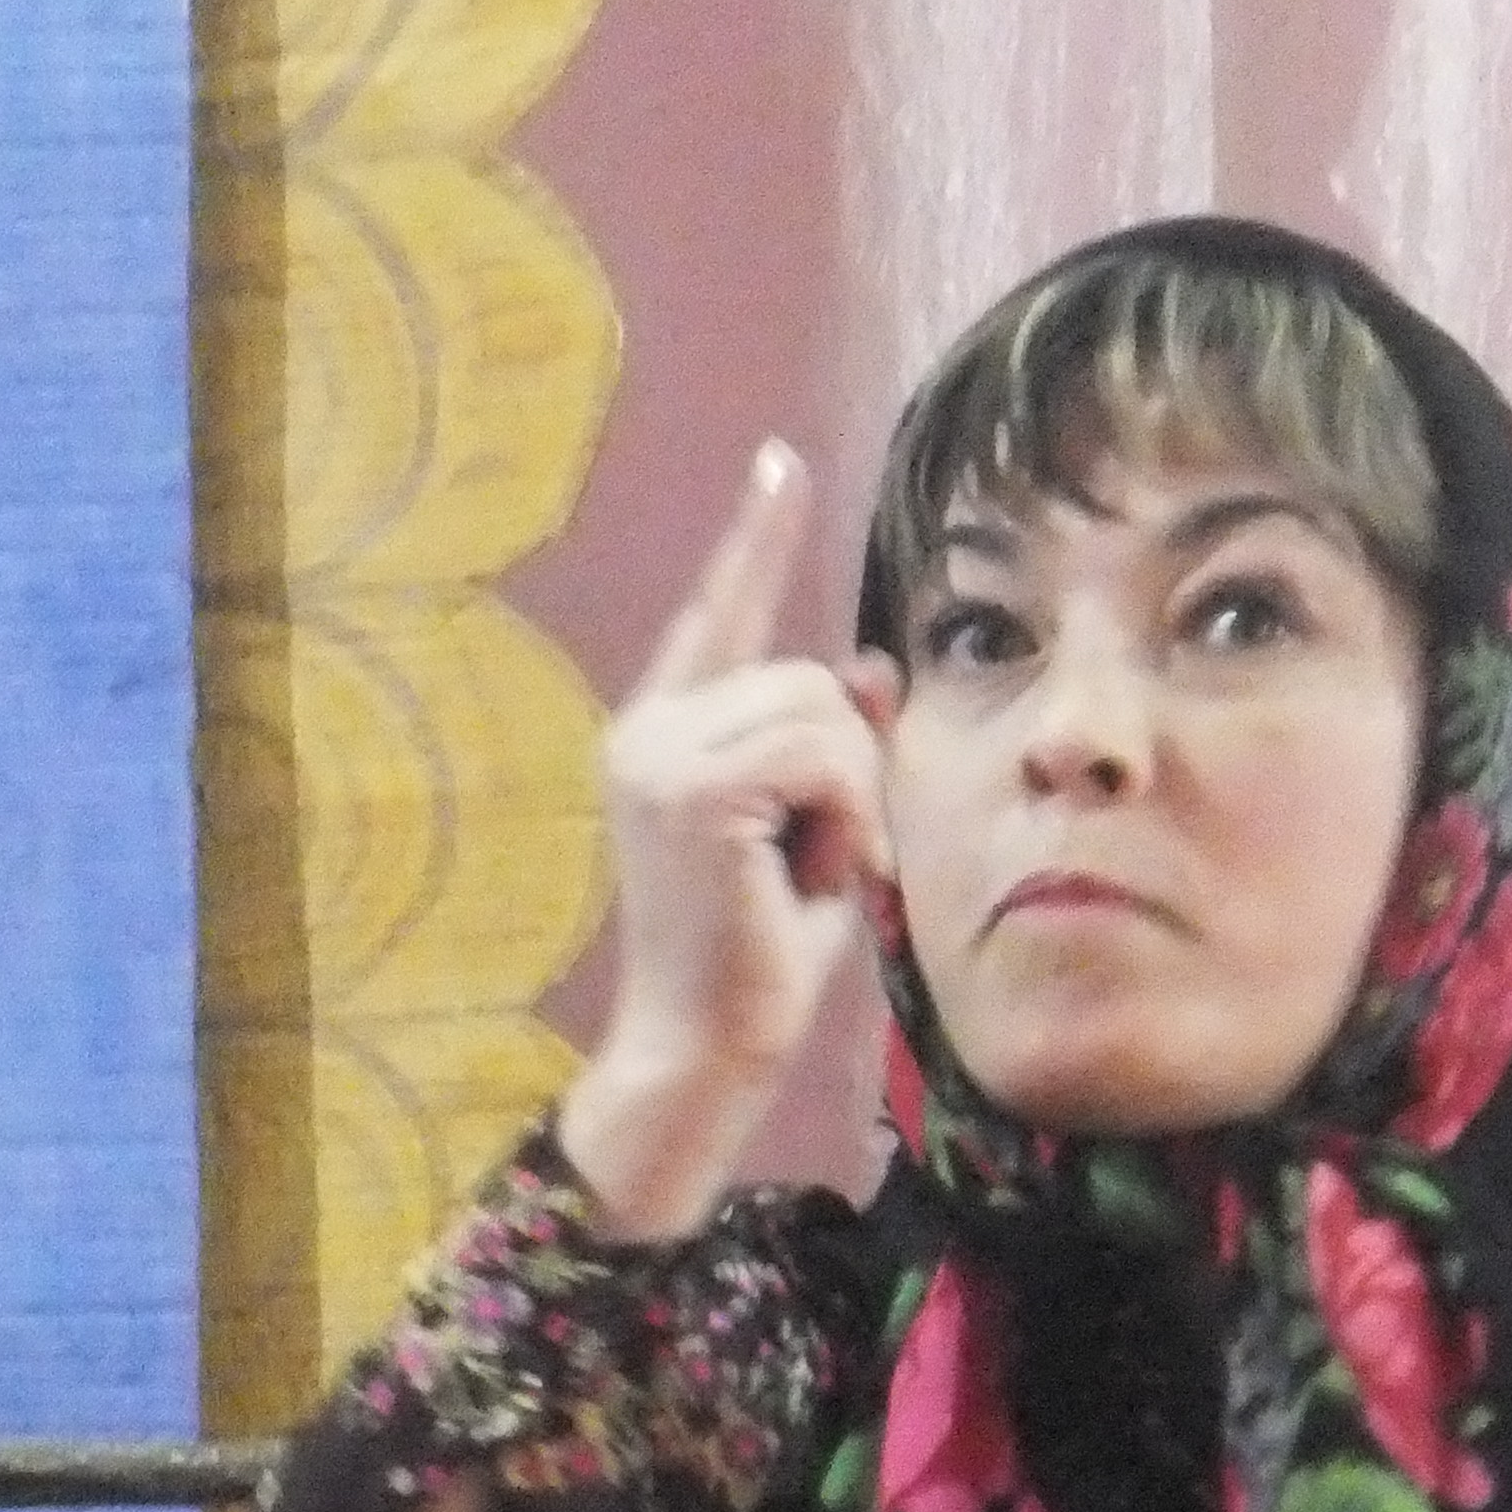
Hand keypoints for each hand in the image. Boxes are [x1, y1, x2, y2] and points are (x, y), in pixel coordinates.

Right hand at [564, 437, 897, 1243]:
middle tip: (828, 859)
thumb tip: (868, 664)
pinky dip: (847, 814)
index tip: (780, 462)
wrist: (707, 1050)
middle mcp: (643, 734)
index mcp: (661, 739)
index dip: (755, 538)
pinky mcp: (689, 788)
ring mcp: (656, 757)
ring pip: (819, 712)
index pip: (716, 614)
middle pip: (803, 676)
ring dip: (853, 797)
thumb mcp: (816, 830)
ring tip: (819, 873)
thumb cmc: (758, 959)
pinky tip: (818, 874)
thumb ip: (832, 745)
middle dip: (849, 766)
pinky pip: (821, 752)